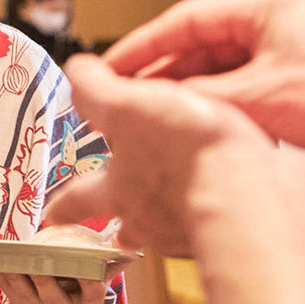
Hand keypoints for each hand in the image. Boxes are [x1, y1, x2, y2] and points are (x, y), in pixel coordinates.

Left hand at [0, 271, 111, 303]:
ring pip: (28, 299)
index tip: (83, 266)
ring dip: (16, 280)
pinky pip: (11, 296)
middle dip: (44, 282)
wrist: (63, 296)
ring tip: (8, 261)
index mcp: (91, 303)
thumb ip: (111, 261)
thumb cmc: (83, 275)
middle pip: (54, 299)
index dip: (88, 278)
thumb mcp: (100, 269)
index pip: (92, 289)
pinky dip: (3, 281)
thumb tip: (130, 251)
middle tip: (36, 264)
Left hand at [45, 64, 284, 256]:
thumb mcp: (128, 106)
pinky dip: (226, 202)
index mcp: (119, 190)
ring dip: (174, 213)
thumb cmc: (185, 153)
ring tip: (184, 196)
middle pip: (128, 225)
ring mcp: (194, 230)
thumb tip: (76, 72)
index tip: (51, 215)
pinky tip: (238, 186)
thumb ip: (97, 91)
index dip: (63, 205)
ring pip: (173, 226)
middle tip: (121, 222)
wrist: (253, 196)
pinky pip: (224, 215)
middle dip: (123, 220)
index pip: (78, 200)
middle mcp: (152, 220)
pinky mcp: (238, 227)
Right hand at [96, 0, 304, 172]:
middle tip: (127, 99)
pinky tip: (202, 128)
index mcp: (271, 3)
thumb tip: (152, 102)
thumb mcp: (257, 98)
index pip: (187, 17)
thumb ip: (198, 97)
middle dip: (165, 74)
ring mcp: (293, 48)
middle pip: (203, 43)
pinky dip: (221, 106)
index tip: (111, 66)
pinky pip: (245, 87)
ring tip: (158, 118)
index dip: (143, 45)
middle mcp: (281, 18)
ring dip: (193, 94)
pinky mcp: (302, 78)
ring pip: (223, 68)